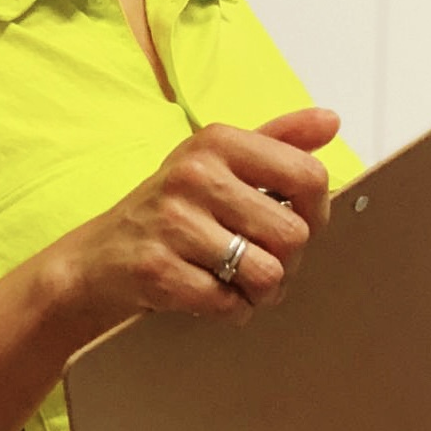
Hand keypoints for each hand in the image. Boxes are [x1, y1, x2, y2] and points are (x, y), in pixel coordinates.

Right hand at [46, 107, 338, 341]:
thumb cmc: (171, 209)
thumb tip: (331, 121)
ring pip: (266, 274)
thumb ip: (278, 140)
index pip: (308, 176)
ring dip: (261, 291)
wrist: (98, 258)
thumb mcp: (218, 161)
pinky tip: (213, 295)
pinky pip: (229, 303)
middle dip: (288, 262)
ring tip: (240, 283)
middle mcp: (195, 175)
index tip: (299, 223)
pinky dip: (230, 310)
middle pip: (293, 234)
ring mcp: (173, 222)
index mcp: (217, 142)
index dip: (318, 213)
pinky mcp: (158, 268)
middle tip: (264, 263)